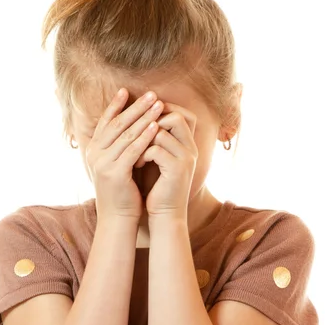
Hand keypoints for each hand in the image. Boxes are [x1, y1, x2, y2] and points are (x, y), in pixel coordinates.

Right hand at [86, 87, 164, 220]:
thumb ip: (117, 146)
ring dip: (144, 117)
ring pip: (126, 134)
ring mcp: (103, 163)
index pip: (105, 122)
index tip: (127, 90)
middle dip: (135, 107)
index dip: (115, 105)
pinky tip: (156, 126)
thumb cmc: (121, 190)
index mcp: (92, 149)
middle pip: (117, 124)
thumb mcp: (115, 163)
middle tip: (151, 93)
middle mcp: (94, 154)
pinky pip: (132, 149)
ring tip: (158, 104)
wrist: (117, 217)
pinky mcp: (115, 172)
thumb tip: (127, 124)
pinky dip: (144, 136)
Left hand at [134, 102, 197, 217]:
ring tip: (133, 153)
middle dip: (152, 121)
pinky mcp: (177, 169)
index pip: (183, 113)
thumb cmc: (155, 185)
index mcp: (187, 143)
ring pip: (162, 131)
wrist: (164, 214)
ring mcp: (186, 158)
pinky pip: (156, 149)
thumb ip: (153, 138)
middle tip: (136, 134)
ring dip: (142, 139)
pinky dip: (143, 154)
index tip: (142, 118)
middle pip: (176, 116)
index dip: (163, 110)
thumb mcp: (156, 158)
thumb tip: (137, 116)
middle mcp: (190, 147)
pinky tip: (136, 164)